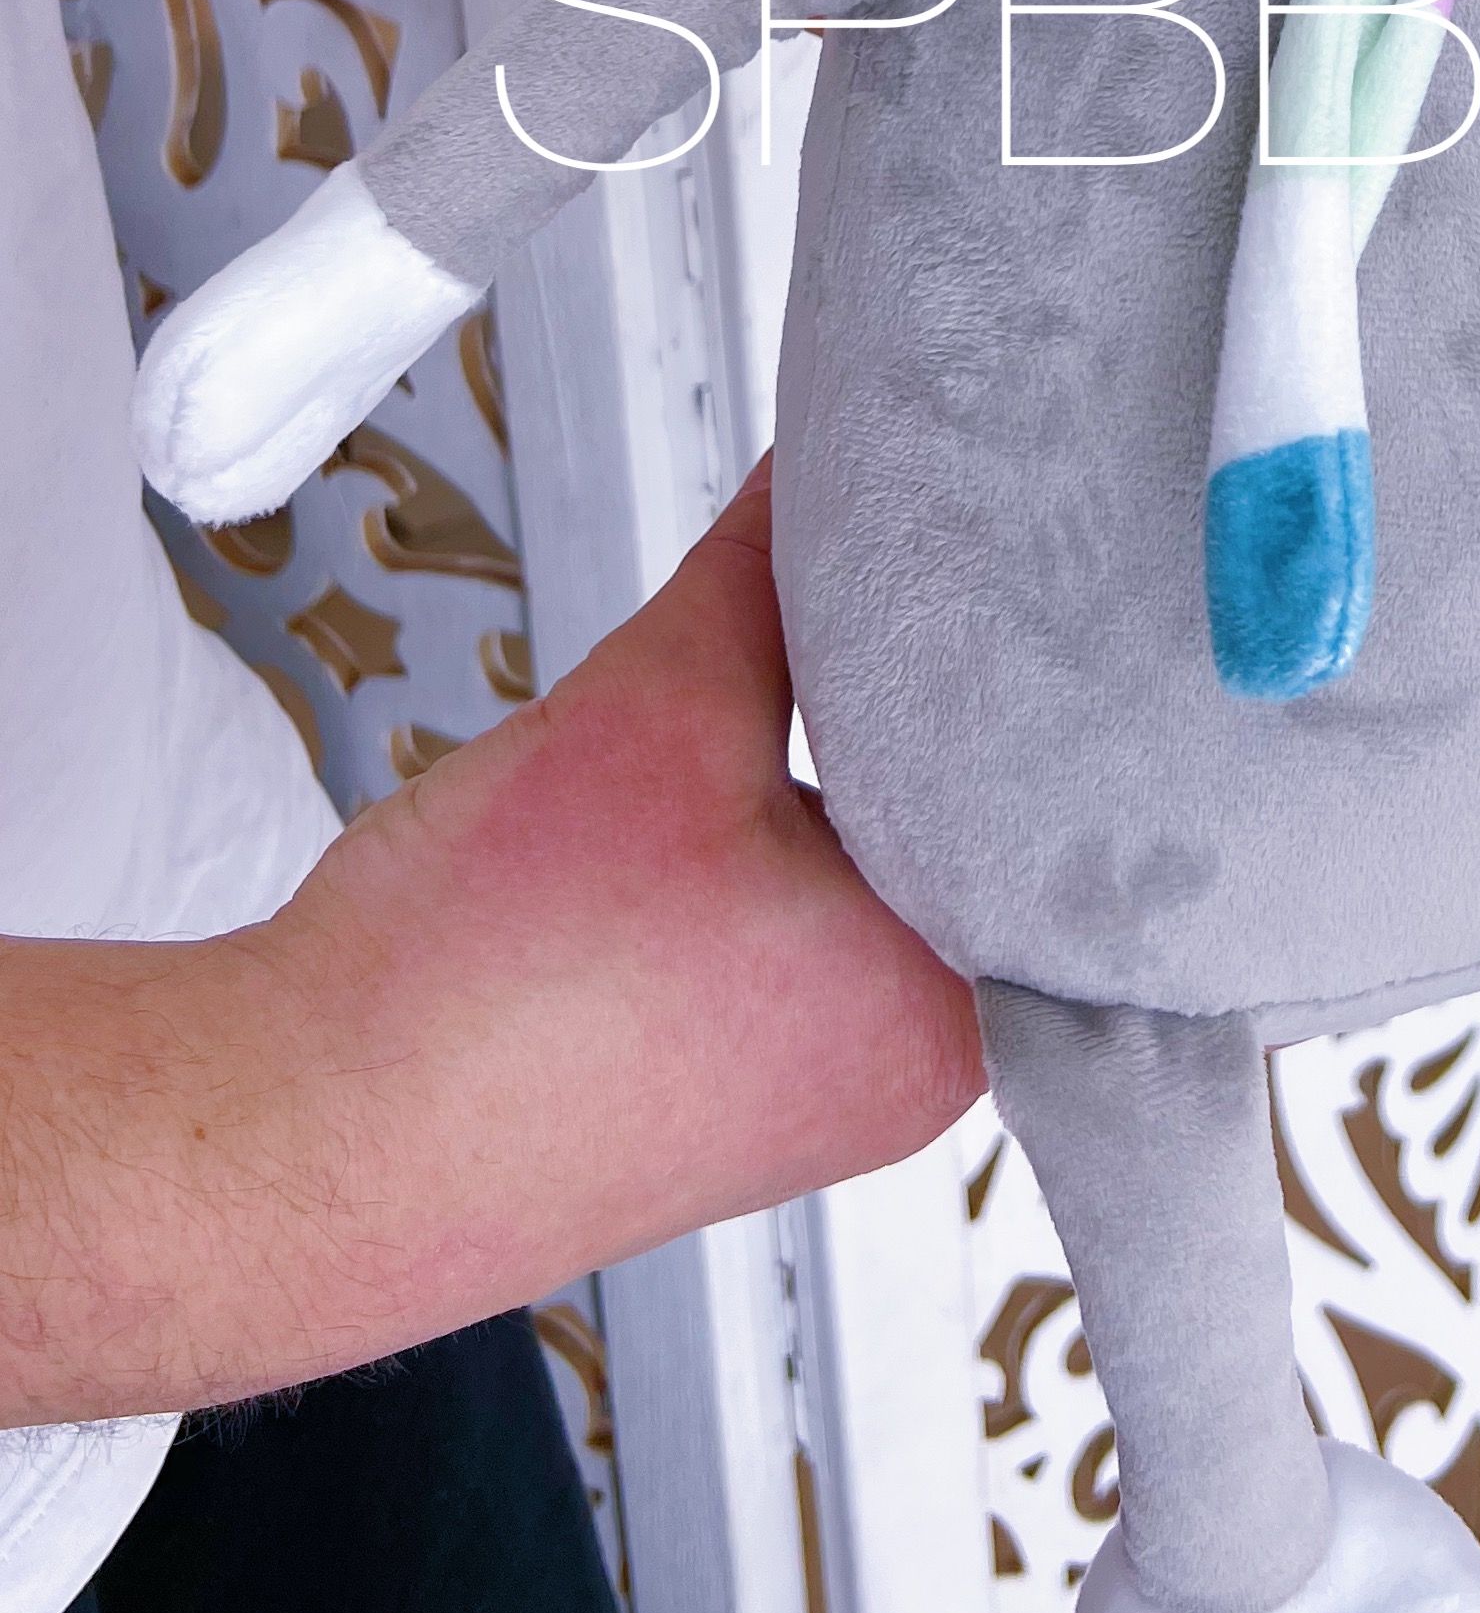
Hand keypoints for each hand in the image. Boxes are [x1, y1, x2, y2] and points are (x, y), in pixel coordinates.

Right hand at [0, 474, 982, 1426]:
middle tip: (883, 568)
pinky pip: (805, 929)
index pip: (1051, 785)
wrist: (295, 1145)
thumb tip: (826, 466)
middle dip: (910, 702)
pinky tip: (713, 791)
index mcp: (960, 1005)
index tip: (1000, 541)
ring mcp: (835, 1091)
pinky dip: (772, 847)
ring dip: (825, 772)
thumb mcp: (654, 706)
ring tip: (774, 679)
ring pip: (877, 868)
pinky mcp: (743, 1087)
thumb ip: (766, 572)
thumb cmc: (479, 984)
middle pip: (971, 824)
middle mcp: (929, 1070)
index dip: (1016, 649)